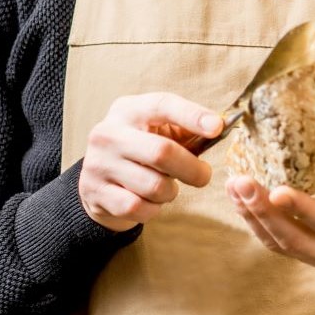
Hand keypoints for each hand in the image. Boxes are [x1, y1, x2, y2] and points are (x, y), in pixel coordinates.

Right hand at [79, 92, 221, 232]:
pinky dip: (153, 209)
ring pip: (154, 186)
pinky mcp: (96, 193)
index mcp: (127, 110)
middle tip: (204, 175)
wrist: (95, 181)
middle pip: (161, 152)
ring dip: (171, 192)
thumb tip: (219, 128)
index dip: (192, 115)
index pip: (162, 105)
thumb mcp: (156, 131)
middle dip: (192, 169)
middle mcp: (108, 133)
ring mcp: (99, 164)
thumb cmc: (139, 152)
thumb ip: (185, 129)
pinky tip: (150, 201)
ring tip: (167, 187)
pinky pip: (139, 207)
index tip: (217, 128)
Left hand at [228, 135, 314, 280]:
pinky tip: (240, 200)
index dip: (302, 208)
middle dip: (262, 212)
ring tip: (232, 186)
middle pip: (294, 240)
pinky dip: (256, 223)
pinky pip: (278, 245)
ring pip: (280, 245)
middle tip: (239, 181)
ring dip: (252, 217)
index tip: (276, 190)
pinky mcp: (311, 258)